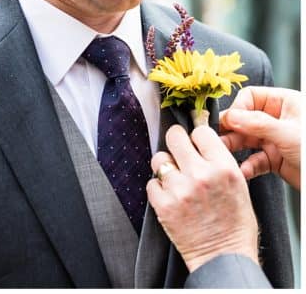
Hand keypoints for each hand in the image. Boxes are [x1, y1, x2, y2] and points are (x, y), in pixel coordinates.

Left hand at [147, 124, 258, 274]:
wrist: (224, 259)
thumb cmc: (235, 226)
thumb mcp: (239, 187)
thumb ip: (219, 161)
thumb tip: (200, 140)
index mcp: (224, 168)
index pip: (200, 131)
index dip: (197, 137)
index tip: (195, 144)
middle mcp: (201, 174)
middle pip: (174, 136)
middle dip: (176, 143)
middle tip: (179, 153)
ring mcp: (180, 189)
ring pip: (159, 159)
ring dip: (165, 168)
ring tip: (176, 182)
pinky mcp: (163, 204)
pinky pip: (152, 183)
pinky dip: (159, 190)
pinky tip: (171, 199)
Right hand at [221, 86, 300, 190]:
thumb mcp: (288, 133)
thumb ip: (257, 124)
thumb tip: (230, 116)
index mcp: (285, 103)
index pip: (251, 97)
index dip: (238, 108)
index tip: (228, 121)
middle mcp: (279, 119)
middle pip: (245, 119)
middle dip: (231, 130)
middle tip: (216, 139)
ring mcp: (277, 139)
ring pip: (248, 139)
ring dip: (235, 148)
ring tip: (224, 155)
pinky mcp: (277, 159)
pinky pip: (256, 159)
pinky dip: (248, 165)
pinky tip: (244, 170)